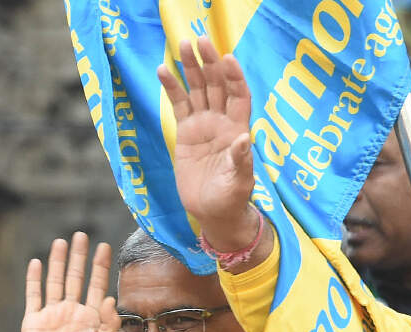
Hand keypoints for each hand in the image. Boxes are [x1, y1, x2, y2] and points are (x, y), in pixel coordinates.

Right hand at [20, 233, 118, 331]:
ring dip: (58, 262)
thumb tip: (112, 299)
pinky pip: (34, 296)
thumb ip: (109, 326)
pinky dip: (34, 279)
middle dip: (79, 257)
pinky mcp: (34, 321)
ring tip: (61, 242)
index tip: (105, 247)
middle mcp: (71, 312)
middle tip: (82, 235)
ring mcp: (52, 315)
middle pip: (76, 277)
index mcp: (90, 318)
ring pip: (55, 281)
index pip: (97, 286)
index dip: (101, 266)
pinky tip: (37, 262)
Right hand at [158, 38, 257, 249]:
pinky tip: (164, 71)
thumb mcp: (240, 182)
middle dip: (208, 62)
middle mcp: (222, 121)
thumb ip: (242, 160)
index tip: (225, 59)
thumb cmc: (231, 198)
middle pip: (216, 84)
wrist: (213, 211)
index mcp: (238, 129)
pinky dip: (172, 88)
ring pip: (198, 89)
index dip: (233, 77)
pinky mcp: (186, 133)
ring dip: (191, 68)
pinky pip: (179, 105)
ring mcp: (203, 125)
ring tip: (181, 45)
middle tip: (197, 40)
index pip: (238, 95)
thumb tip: (246, 137)